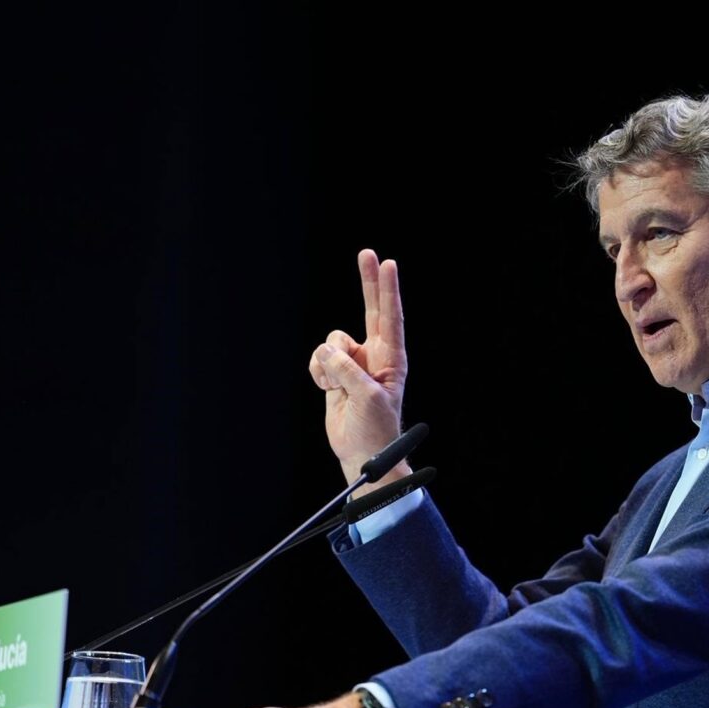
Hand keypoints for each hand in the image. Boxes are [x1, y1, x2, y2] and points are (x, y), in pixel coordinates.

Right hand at [309, 249, 410, 494]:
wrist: (361, 454)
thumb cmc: (375, 428)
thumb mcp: (367, 397)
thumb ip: (348, 369)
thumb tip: (327, 350)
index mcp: (391, 359)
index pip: (390, 317)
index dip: (387, 290)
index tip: (388, 263)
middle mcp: (373, 356)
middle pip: (370, 310)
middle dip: (367, 282)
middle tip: (367, 253)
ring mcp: (352, 364)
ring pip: (332, 342)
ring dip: (328, 363)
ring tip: (337, 387)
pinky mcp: (333, 375)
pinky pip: (318, 359)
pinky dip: (317, 373)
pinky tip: (327, 390)